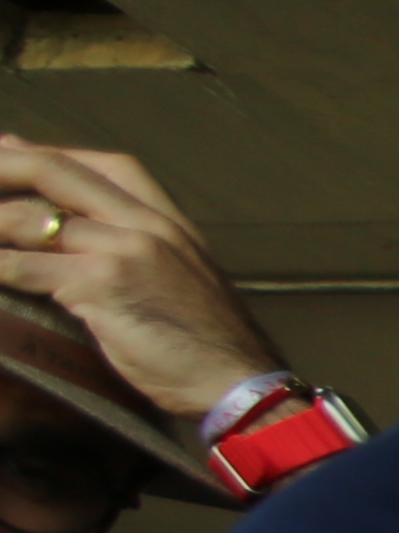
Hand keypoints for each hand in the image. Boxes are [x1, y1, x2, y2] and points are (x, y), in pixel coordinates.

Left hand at [0, 139, 279, 423]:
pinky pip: (23, 266)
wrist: (241, 383)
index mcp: (170, 222)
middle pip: (58, 172)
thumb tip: (95, 245)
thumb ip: (147, 253)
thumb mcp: (186, 280)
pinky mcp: (101, 286)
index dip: (52, 152)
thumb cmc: (210, 344)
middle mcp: (146, 225)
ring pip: (29, 219)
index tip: (12, 148)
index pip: (108, 165)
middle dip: (5, 167)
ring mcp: (123, 252)